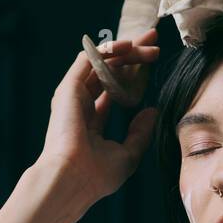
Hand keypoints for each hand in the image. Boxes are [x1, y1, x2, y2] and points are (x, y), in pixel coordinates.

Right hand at [37, 29, 159, 209]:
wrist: (74, 179)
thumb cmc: (97, 176)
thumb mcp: (127, 155)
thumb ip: (139, 133)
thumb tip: (151, 111)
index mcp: (91, 121)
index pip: (114, 90)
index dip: (133, 75)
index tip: (153, 63)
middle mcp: (80, 105)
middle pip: (109, 71)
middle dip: (132, 55)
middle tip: (154, 43)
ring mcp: (73, 95)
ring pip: (101, 62)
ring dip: (125, 49)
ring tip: (149, 43)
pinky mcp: (69, 87)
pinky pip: (89, 58)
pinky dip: (108, 49)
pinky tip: (129, 46)